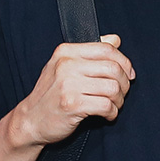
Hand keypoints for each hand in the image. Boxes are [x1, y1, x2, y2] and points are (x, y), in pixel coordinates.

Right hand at [15, 35, 134, 145]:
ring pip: (112, 88)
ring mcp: (68, 85)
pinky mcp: (72, 105)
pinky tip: (107, 115)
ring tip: (114, 105)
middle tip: (121, 94)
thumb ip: (90, 53)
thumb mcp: (65, 67)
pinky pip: (106, 106)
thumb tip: (115, 40)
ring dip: (119, 100)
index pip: (106, 48)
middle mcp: (66, 65)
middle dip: (124, 84)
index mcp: (66, 52)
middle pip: (113, 68)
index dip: (124, 62)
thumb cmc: (51, 95)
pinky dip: (112, 113)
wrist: (31, 120)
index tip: (129, 74)